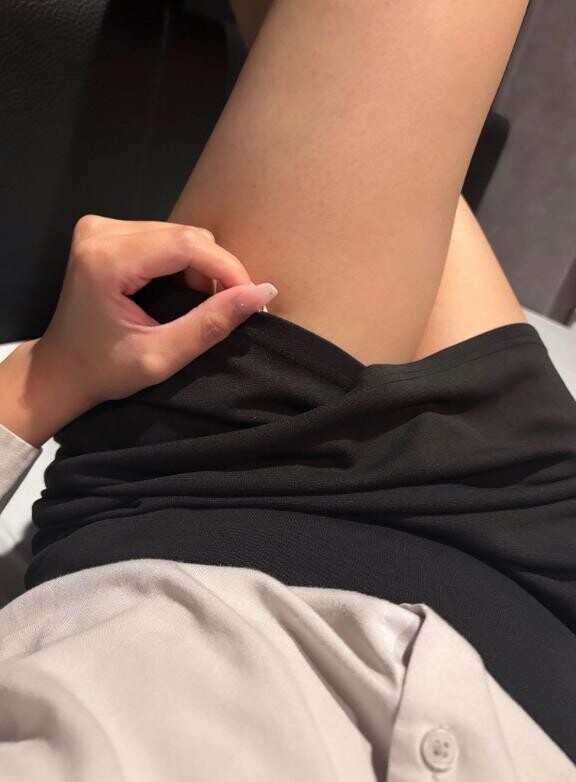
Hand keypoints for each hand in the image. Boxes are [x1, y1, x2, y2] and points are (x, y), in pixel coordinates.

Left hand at [0, 215, 277, 445]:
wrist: (61, 370)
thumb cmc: (104, 371)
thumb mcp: (162, 357)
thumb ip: (210, 324)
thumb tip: (262, 293)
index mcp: (106, 260)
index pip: (186, 244)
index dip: (227, 268)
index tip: (252, 299)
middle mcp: (101, 231)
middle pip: (185, 236)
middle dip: (215, 271)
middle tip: (226, 309)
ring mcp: (101, 227)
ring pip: (179, 235)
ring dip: (200, 268)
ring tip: (202, 305)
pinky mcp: (106, 231)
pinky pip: (165, 238)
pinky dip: (184, 264)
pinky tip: (181, 293)